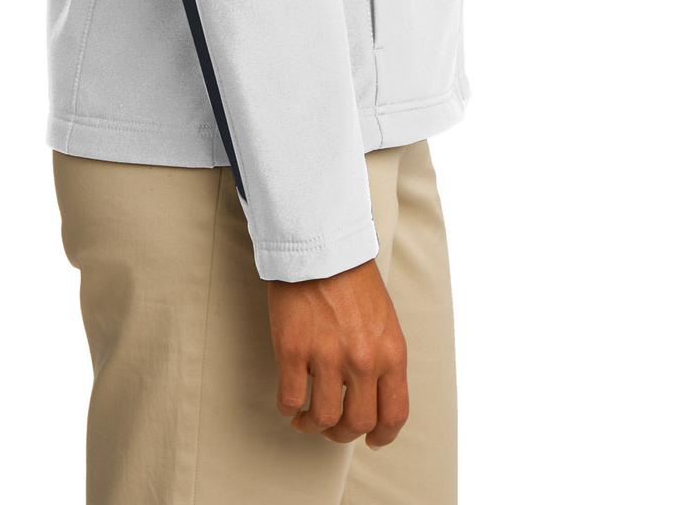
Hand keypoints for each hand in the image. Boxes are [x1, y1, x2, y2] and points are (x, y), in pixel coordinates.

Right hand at [266, 257, 407, 447]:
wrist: (320, 244)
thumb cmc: (352, 278)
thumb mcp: (384, 320)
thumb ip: (382, 358)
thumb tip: (374, 395)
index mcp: (391, 353)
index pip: (394, 414)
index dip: (382, 435)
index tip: (372, 439)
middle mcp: (364, 361)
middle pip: (358, 422)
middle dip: (343, 432)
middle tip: (332, 425)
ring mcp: (328, 357)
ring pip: (324, 418)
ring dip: (313, 425)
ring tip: (306, 417)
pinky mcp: (295, 351)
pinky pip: (291, 399)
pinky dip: (289, 407)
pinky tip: (289, 401)